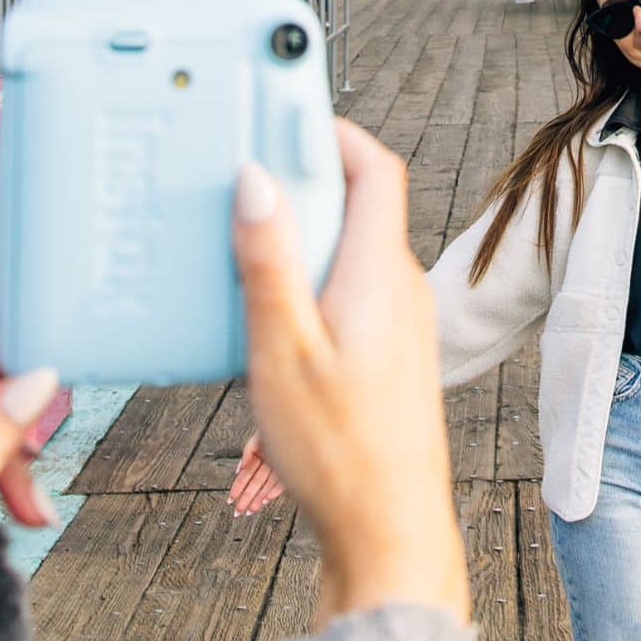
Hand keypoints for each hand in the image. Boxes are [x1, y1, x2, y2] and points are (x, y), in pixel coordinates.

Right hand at [230, 122, 468, 626]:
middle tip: (238, 175)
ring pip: (347, 252)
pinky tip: (262, 315)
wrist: (389, 532)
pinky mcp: (388, 355)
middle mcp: (401, 290)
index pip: (375, 167)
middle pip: (354, 205)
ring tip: (238, 246)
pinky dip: (305, 284)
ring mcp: (399, 323)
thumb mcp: (283, 351)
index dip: (332, 128)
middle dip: (297, 182)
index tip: (283, 107)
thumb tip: (257, 180)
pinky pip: (345, 293)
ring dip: (296, 239)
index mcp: (382, 274)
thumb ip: (268, 263)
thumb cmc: (341, 453)